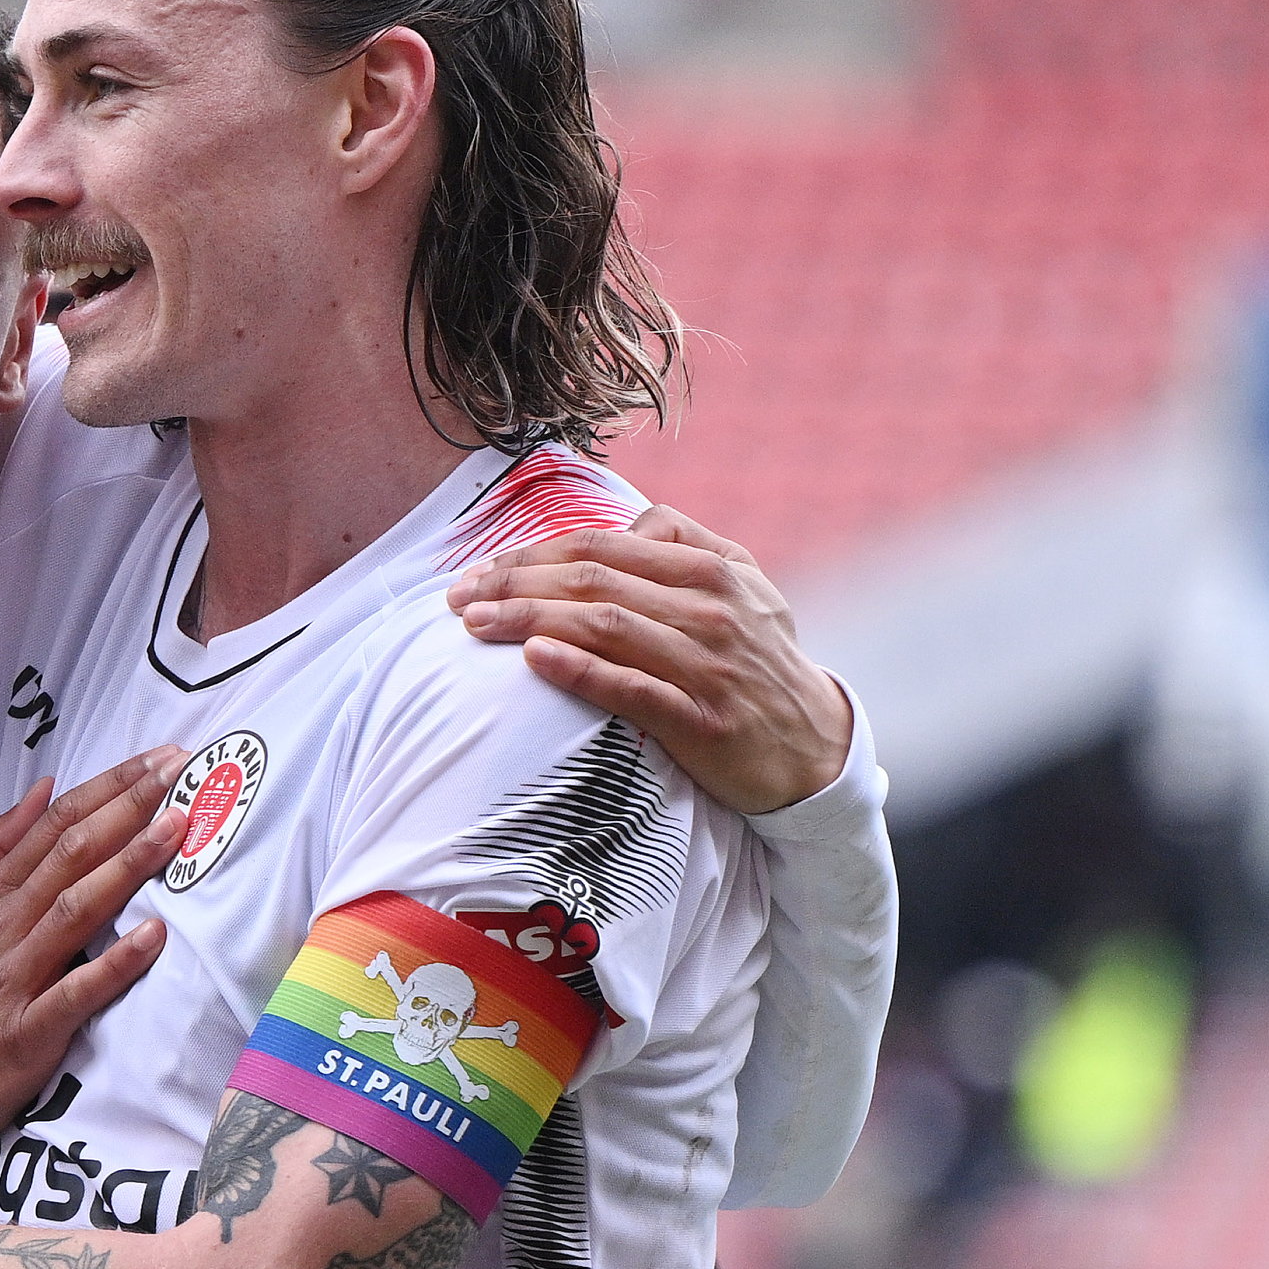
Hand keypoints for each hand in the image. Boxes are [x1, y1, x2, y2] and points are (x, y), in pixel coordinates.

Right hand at [0, 750, 186, 1146]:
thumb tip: (44, 789)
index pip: (54, 825)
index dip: (107, 788)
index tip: (156, 758)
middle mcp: (2, 924)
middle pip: (70, 853)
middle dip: (127, 808)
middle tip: (177, 770)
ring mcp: (16, 976)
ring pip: (75, 908)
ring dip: (127, 865)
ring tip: (176, 829)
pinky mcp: (29, 1029)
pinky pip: (76, 992)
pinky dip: (115, 963)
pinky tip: (154, 936)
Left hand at [448, 505, 853, 815]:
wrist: (814, 746)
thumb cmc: (759, 659)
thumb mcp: (744, 584)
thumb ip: (685, 543)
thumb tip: (626, 522)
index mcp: (709, 568)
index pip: (600, 546)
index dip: (530, 553)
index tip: (477, 569)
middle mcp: (708, 608)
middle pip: (591, 580)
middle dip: (513, 583)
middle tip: (454, 597)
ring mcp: (706, 665)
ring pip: (603, 626)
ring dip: (528, 619)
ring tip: (473, 624)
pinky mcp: (703, 722)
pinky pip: (631, 689)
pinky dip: (579, 670)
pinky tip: (533, 659)